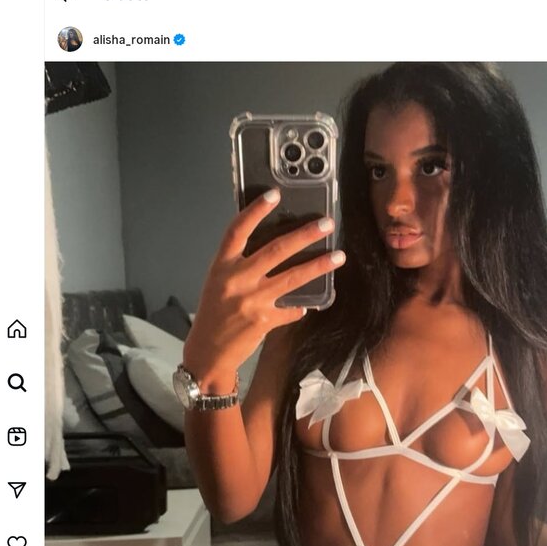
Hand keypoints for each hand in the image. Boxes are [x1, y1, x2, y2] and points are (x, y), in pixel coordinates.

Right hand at [184, 189, 344, 383]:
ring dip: (318, 266)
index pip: (238, 230)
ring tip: (338, 256)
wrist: (208, 351)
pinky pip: (291, 310)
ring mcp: (252, 300)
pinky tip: (310, 304)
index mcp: (222, 266)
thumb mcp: (219, 283)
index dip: (256, 211)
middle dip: (305, 235)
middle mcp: (236, 279)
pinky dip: (301, 307)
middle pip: (276, 249)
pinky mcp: (264, 320)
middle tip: (326, 223)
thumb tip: (275, 250)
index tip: (275, 194)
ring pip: (292, 278)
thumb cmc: (213, 314)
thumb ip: (239, 265)